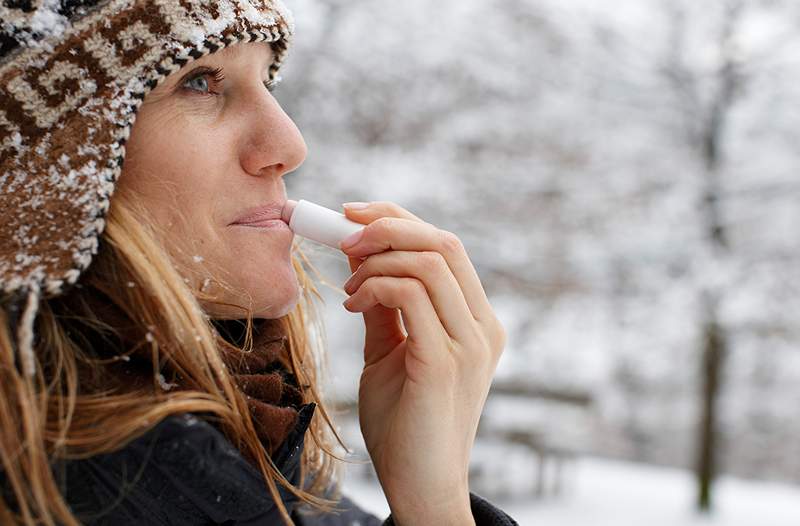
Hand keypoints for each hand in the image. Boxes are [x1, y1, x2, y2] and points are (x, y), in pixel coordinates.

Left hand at [339, 201, 505, 524]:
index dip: (398, 219)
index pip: (445, 246)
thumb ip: (385, 305)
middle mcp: (483, 326)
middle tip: (341, 233)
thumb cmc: (403, 422)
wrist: (417, 485)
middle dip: (386, 225)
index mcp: (475, 320)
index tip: (351, 216)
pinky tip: (352, 305)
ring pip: (429, 262)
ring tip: (346, 286)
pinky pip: (411, 296)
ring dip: (375, 259)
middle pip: (443, 242)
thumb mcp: (390, 351)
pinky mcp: (446, 362)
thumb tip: (361, 257)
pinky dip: (374, 287)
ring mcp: (470, 343)